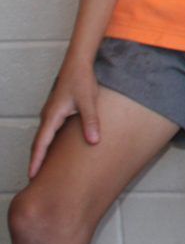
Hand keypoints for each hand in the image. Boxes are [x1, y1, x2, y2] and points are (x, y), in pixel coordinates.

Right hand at [29, 62, 101, 177]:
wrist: (78, 64)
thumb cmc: (81, 80)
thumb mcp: (89, 101)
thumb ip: (91, 121)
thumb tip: (93, 141)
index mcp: (52, 116)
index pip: (41, 144)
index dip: (36, 161)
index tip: (31, 176)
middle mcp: (48, 117)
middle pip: (38, 144)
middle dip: (36, 161)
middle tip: (34, 179)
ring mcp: (51, 114)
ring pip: (43, 138)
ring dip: (41, 153)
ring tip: (43, 169)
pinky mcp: (57, 112)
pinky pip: (49, 132)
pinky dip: (48, 144)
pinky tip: (54, 150)